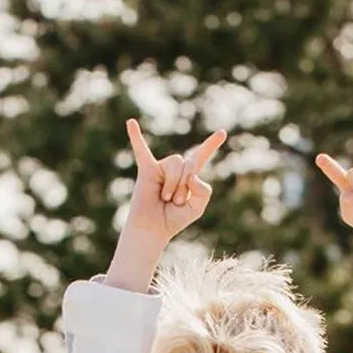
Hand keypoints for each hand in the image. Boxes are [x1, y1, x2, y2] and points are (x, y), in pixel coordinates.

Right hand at [122, 118, 226, 244]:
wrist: (153, 229)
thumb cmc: (173, 219)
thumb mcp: (197, 208)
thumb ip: (204, 191)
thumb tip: (191, 175)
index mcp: (189, 176)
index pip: (201, 155)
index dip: (211, 144)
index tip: (222, 132)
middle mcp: (175, 169)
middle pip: (189, 164)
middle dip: (185, 186)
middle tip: (177, 202)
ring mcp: (160, 168)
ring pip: (176, 163)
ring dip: (173, 184)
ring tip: (165, 198)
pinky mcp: (146, 170)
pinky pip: (142, 150)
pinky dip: (136, 137)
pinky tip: (131, 123)